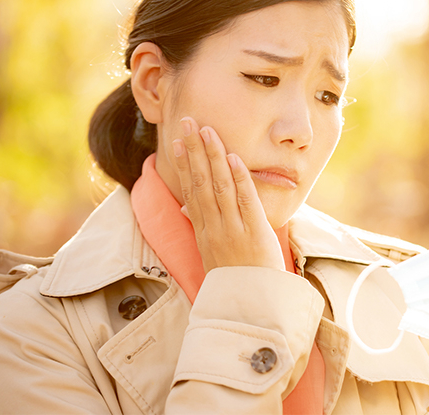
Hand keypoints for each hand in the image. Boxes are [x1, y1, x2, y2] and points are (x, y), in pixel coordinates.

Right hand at [172, 116, 283, 272]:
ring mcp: (232, 229)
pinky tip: (233, 158)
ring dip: (213, 156)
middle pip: (201, 182)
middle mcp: (214, 227)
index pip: (190, 191)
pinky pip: (245, 201)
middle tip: (187, 122)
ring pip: (220, 186)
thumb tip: (188, 207)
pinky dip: (239, 178)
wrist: (251, 306)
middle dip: (193, 150)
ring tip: (207, 131)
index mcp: (203, 231)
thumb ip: (201, 226)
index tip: (175, 142)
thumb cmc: (235, 278)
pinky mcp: (253, 232)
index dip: (183, 165)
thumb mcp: (211, 253)